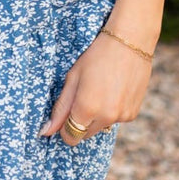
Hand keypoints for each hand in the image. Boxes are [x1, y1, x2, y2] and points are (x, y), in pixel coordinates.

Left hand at [39, 30, 154, 145]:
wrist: (130, 42)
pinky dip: (112, 111)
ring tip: (101, 90)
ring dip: (97, 116)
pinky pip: (116, 120)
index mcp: (86, 109)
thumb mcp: (72, 78)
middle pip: (85, 134)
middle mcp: (106, 118)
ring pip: (101, 127)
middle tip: (84, 95)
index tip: (67, 112)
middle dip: (81, 121)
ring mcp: (122, 117)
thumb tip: (46, 132)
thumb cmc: (96, 56)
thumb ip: (60, 108)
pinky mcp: (133, 113)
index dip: (65, 126)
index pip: (70, 137)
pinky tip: (114, 91)